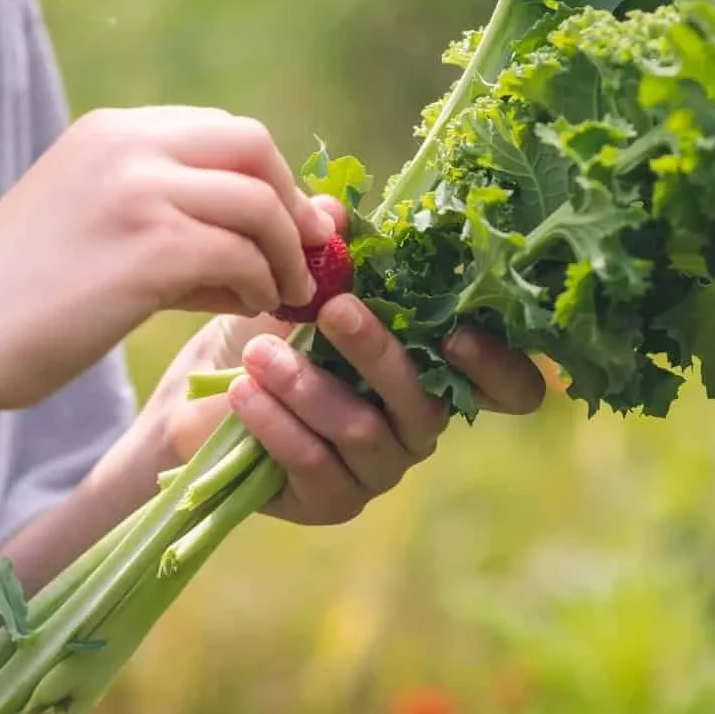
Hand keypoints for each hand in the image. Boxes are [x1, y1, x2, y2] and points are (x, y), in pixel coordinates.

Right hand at [0, 106, 333, 420]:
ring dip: (286, 252)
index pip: (223, 129)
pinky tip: (249, 308)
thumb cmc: (16, 302)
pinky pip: (241, 256)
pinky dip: (259, 284)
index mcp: (110, 131)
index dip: (268, 177)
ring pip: (258, 202)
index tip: (287, 223)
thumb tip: (269, 240)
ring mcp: (138, 191)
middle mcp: (126, 145)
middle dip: (290, 202)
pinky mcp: (148, 248)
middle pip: (254, 145)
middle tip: (305, 254)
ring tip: (284, 293)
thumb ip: (170, 218)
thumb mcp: (93, 228)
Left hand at [156, 199, 547, 524]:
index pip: (509, 387)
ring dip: (310, 387)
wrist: (205, 394)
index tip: (457, 330)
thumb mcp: (300, 285)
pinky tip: (245, 393)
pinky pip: (317, 467)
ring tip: (259, 353)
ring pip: (364, 432)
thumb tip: (334, 213)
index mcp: (435, 369)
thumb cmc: (274, 332)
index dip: (498, 366)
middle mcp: (420, 423)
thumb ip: (328, 249)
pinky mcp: (334, 501)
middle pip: (426, 402)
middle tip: (334, 310)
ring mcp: (380, 467)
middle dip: (378, 352)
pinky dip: (278, 425)